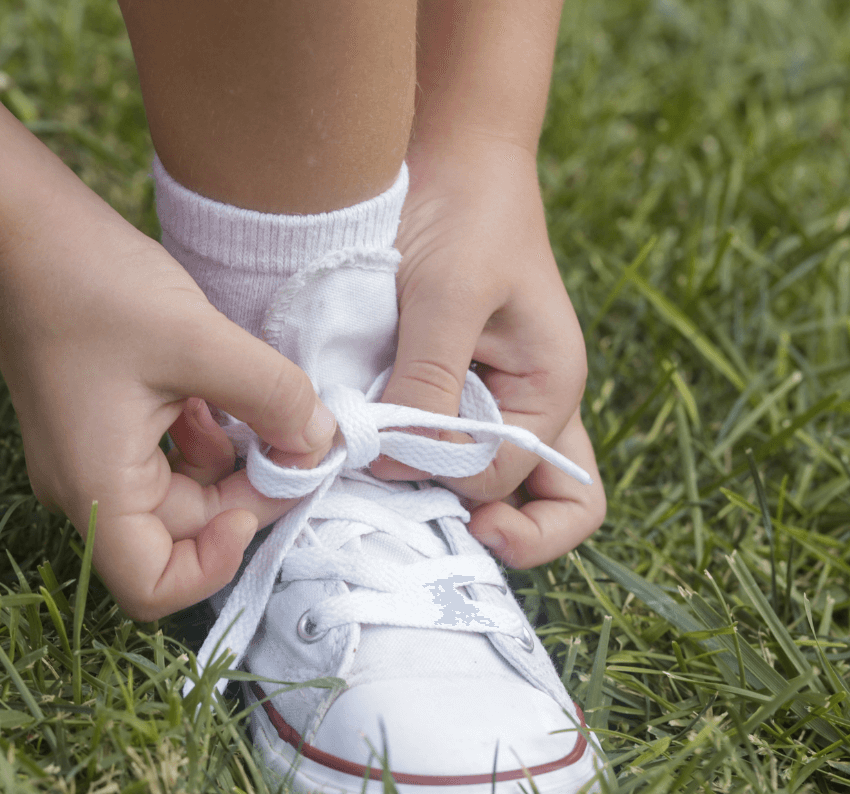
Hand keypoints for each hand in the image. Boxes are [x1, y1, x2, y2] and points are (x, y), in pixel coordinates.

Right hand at [0, 191, 334, 620]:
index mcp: (95, 488)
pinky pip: (162, 460)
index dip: (215, 566)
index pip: (153, 588)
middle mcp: (84, 489)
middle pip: (179, 537)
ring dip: (227, 463)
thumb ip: (273, 399)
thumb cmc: (94, 286)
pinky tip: (218, 392)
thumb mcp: (200, 341)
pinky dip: (202, 437)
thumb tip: (321, 443)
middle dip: (244, 496)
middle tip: (293, 442)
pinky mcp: (97, 431)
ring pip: (178, 496)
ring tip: (252, 404)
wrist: (22, 230)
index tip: (254, 503)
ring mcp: (87, 461)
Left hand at [375, 138, 604, 566]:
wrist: (448, 154)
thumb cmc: (464, 214)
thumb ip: (429, 383)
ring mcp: (490, 402)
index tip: (386, 455)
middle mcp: (528, 409)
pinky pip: (440, 448)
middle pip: (530, 509)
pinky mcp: (447, 388)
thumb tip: (395, 462)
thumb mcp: (449, 296)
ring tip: (377, 482)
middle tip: (401, 509)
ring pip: (486, 489)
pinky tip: (363, 445)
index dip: (442, 482)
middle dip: (470, 519)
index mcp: (550, 391)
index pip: (502, 482)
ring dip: (434, 495)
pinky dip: (407, 459)